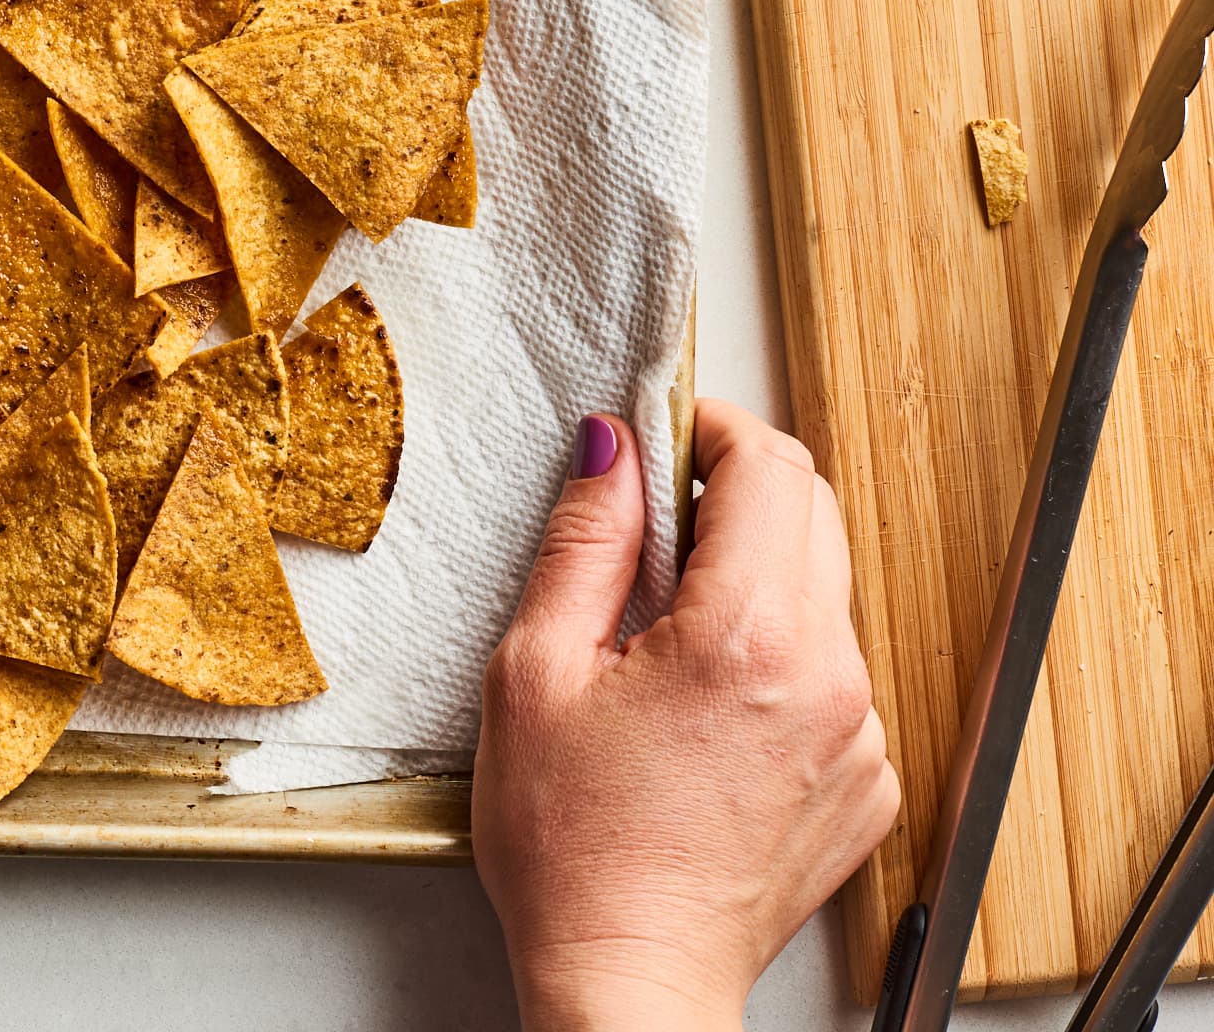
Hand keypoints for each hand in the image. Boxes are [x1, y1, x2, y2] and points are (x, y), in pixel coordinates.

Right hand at [473, 399, 898, 1031]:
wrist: (630, 977)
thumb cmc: (570, 845)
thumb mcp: (536, 670)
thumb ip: (585, 542)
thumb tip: (613, 449)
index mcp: (746, 637)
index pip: (772, 467)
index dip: (713, 427)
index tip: (666, 433)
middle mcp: (829, 678)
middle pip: (813, 516)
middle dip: (737, 491)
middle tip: (654, 522)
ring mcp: (861, 735)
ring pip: (822, 596)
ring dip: (753, 580)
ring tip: (663, 638)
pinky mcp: (867, 782)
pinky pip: (833, 676)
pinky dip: (775, 660)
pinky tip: (701, 708)